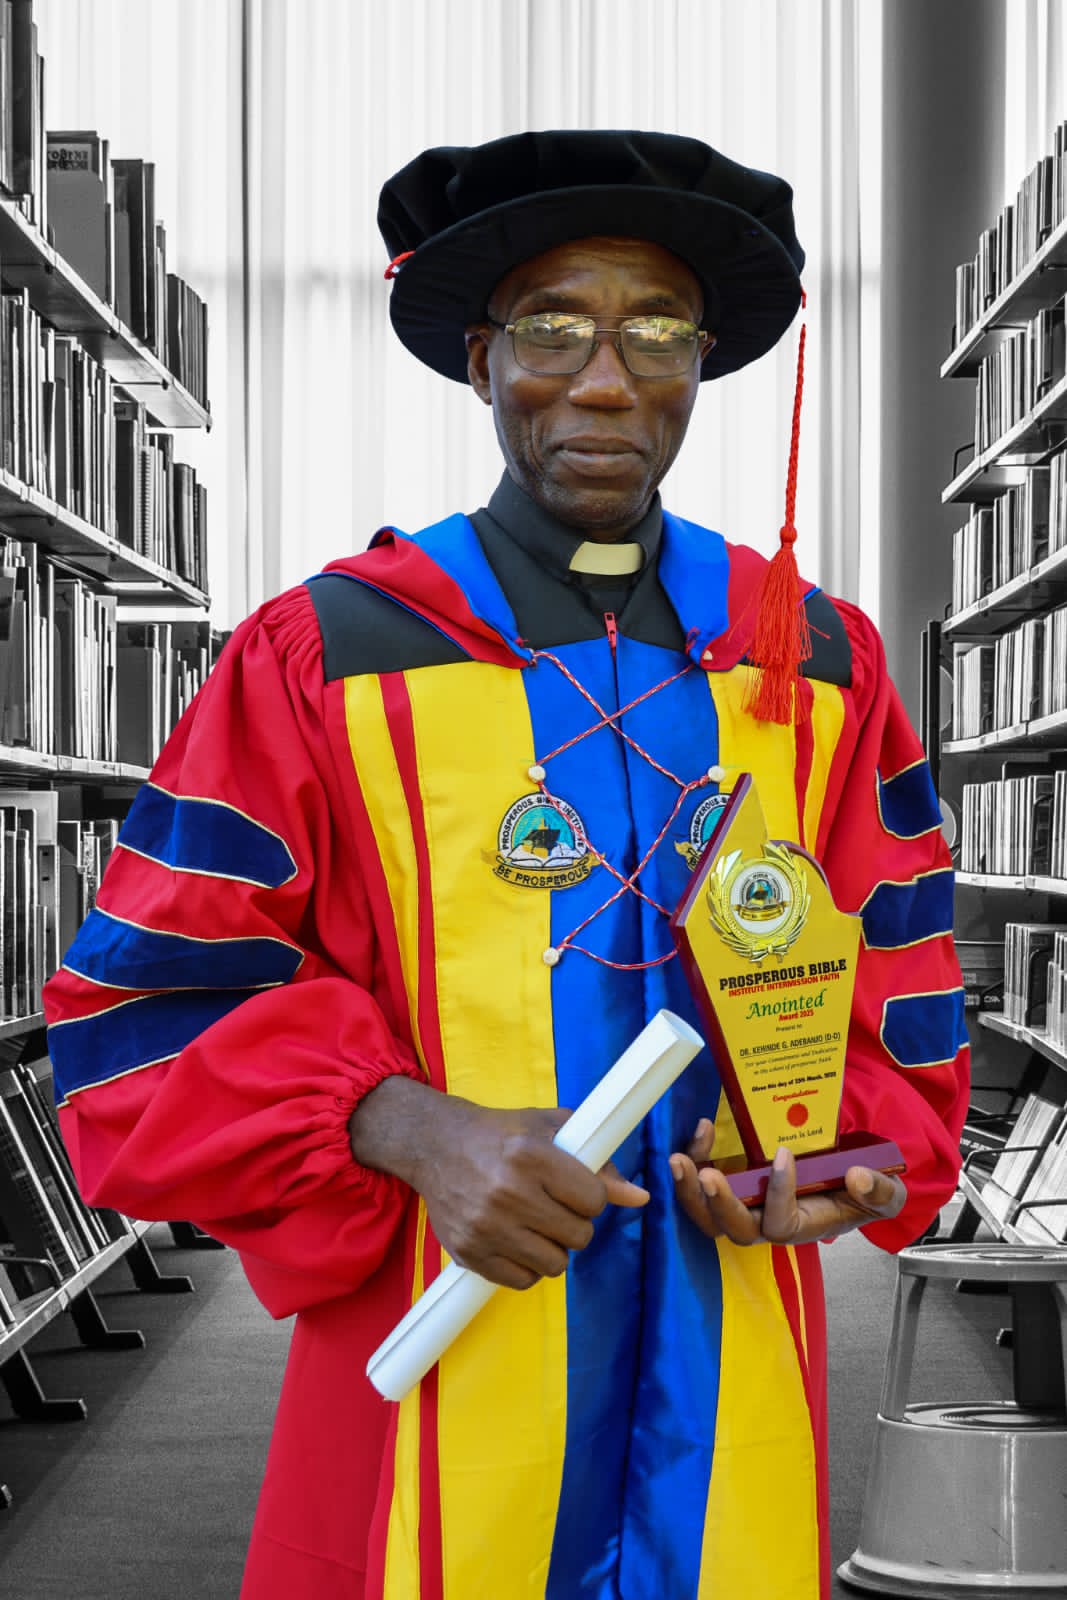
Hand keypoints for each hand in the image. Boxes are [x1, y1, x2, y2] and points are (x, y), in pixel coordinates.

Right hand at [350, 1079, 647, 1288]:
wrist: (435, 1145)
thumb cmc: (501, 1133)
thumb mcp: (551, 1130)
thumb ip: (599, 1163)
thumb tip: (641, 1198)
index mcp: (531, 1156)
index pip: (594, 1201)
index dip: (591, 1197)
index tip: (575, 1189)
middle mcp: (508, 1193)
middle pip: (578, 1236)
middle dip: (574, 1223)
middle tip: (555, 1206)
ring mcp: (486, 1227)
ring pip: (555, 1264)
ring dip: (553, 1248)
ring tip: (536, 1224)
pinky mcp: (469, 1252)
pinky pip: (523, 1281)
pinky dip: (527, 1266)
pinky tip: (518, 1241)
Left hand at [669, 1117, 905, 1246]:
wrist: (851, 1180)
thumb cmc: (864, 1192)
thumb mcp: (885, 1194)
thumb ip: (879, 1191)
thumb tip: (859, 1177)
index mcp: (802, 1225)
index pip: (781, 1224)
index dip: (779, 1195)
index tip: (785, 1155)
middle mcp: (767, 1222)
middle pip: (734, 1229)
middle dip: (718, 1205)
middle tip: (708, 1175)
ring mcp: (746, 1205)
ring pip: (709, 1214)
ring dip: (690, 1189)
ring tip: (680, 1158)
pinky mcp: (733, 1183)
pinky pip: (704, 1182)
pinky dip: (699, 1158)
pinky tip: (702, 1129)